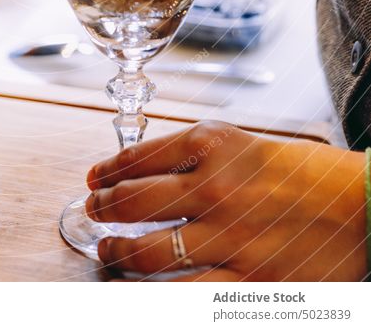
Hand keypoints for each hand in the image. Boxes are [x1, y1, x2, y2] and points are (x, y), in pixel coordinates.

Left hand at [86, 122, 366, 280]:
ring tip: (106, 250)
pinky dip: (153, 295)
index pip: (140, 156)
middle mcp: (215, 186)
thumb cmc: (311, 173)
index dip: (109, 169)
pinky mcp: (248, 280)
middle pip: (134, 201)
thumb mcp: (250, 143)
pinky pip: (184, 294)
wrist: (364, 206)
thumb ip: (200, 153)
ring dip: (118, 253)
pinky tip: (136, 290)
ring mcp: (229, 237)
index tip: (96, 177)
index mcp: (215, 144)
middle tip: (93, 210)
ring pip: (149, 252)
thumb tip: (148, 168)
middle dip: (104, 208)